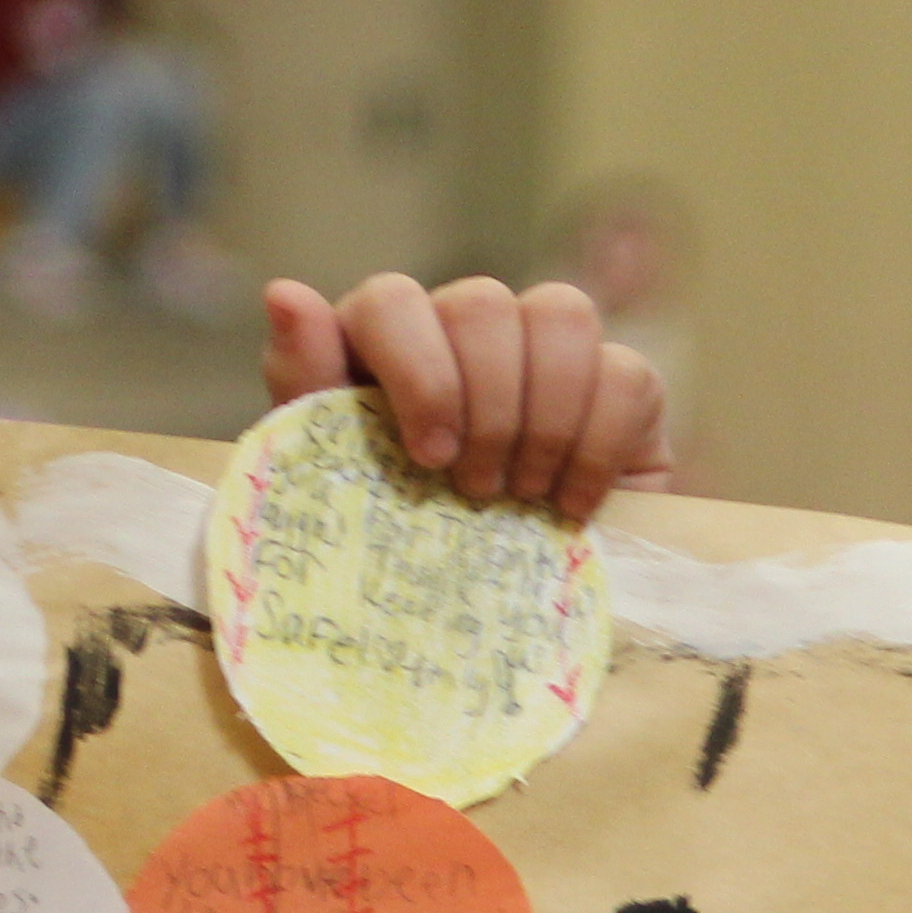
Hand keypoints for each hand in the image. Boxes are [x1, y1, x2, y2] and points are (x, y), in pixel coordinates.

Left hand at [264, 272, 676, 518]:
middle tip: (476, 492)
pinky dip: (600, 444)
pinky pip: (626, 372)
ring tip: (525, 496)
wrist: (489, 620)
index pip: (394, 299)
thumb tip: (284, 292)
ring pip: (562, 314)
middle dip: (486, 407)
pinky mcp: (620, 387)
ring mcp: (546, 352)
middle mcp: (464, 332)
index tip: (429, 457)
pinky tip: (572, 505)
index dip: (418, 369)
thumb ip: (305, 385)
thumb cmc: (395, 545)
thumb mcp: (333, 478)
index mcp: (383, 347)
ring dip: (545, 416)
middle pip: (483, 303)